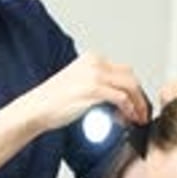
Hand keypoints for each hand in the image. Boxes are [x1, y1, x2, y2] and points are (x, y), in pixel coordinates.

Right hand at [26, 52, 149, 131]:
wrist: (35, 109)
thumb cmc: (52, 101)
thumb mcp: (78, 84)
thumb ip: (97, 85)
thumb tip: (117, 99)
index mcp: (91, 59)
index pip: (123, 70)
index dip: (133, 89)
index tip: (137, 104)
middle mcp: (94, 63)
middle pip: (130, 76)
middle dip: (139, 96)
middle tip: (141, 112)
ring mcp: (94, 75)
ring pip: (130, 86)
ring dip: (138, 104)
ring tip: (138, 118)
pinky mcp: (93, 90)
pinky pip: (122, 98)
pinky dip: (129, 109)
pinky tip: (128, 118)